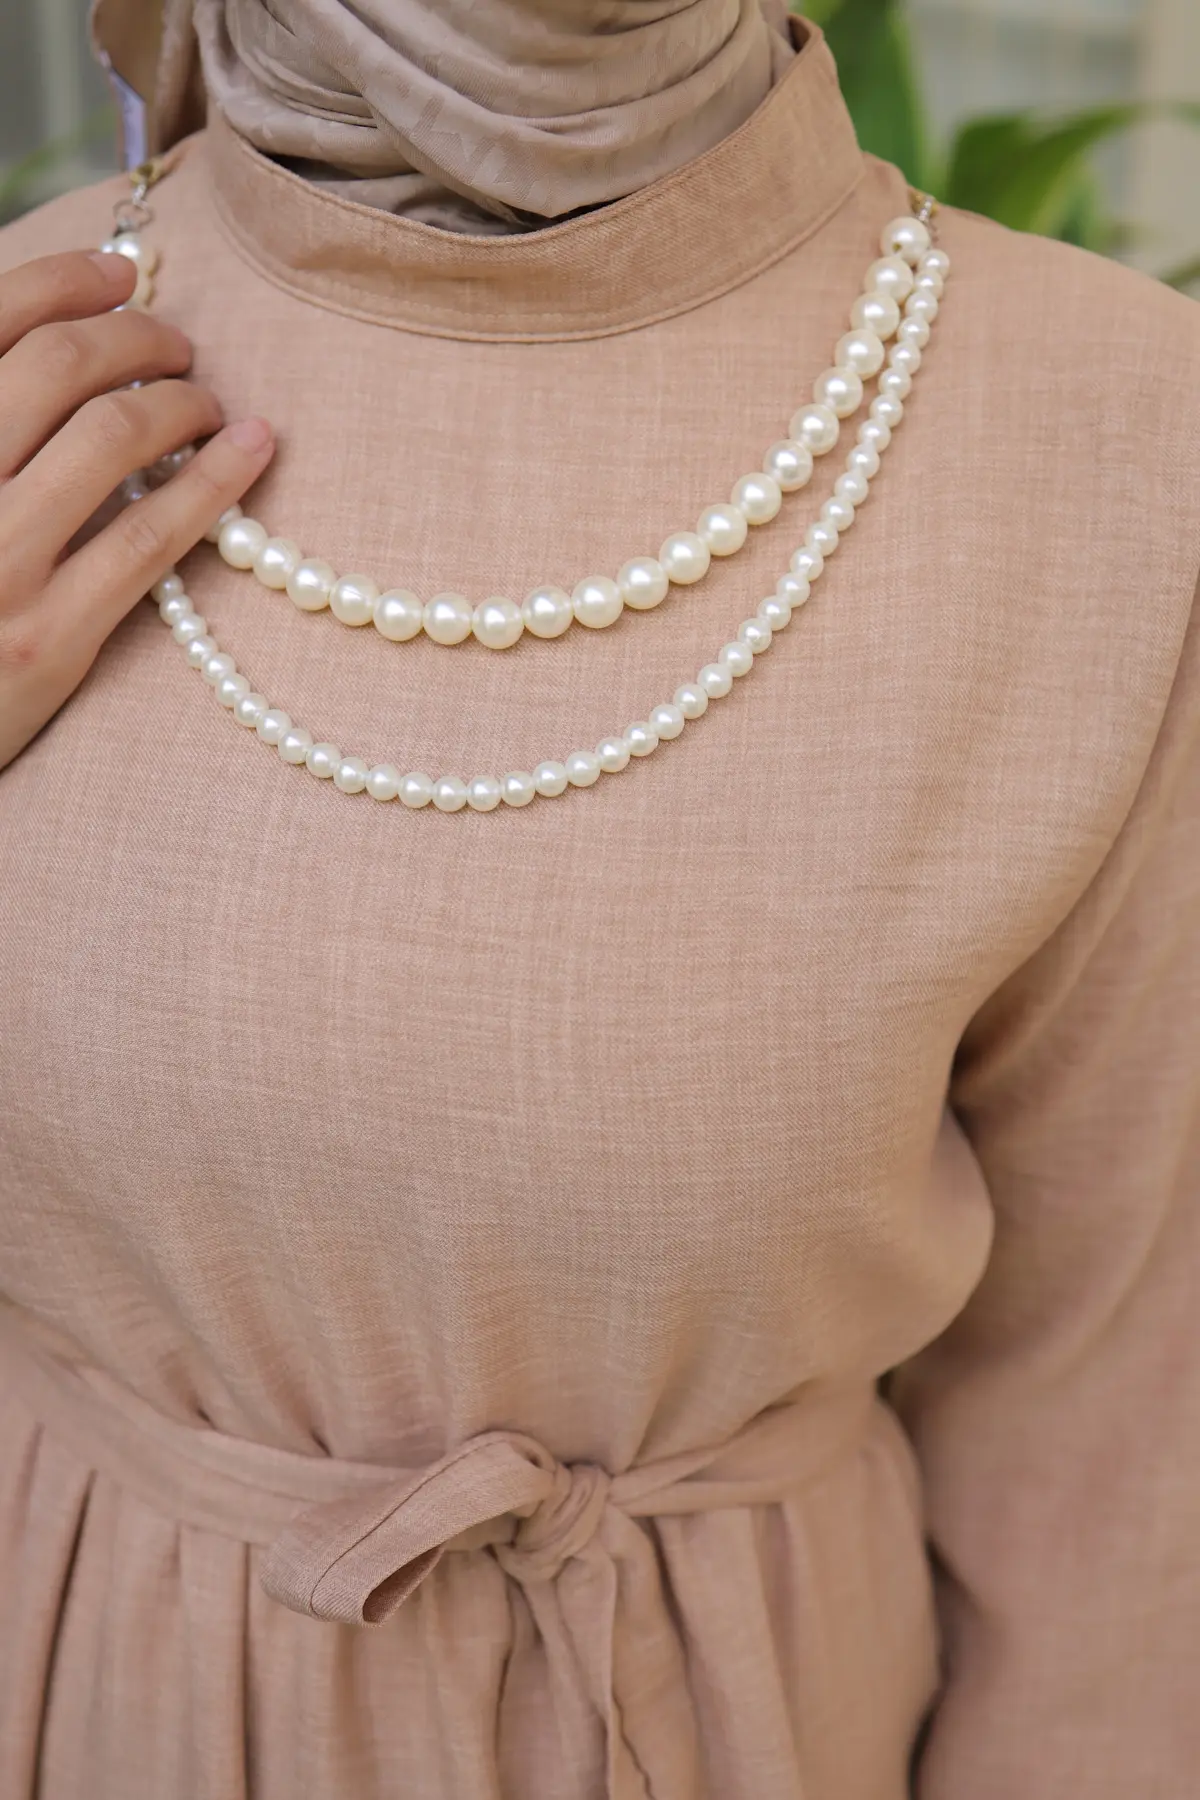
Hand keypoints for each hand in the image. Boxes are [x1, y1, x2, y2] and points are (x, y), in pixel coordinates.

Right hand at [0, 248, 274, 771]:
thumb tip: (56, 336)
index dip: (66, 281)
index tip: (121, 274)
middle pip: (60, 365)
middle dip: (137, 338)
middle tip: (177, 346)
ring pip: (112, 437)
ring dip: (180, 401)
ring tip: (208, 403)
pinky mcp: (48, 637)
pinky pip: (148, 539)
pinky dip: (212, 482)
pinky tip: (254, 448)